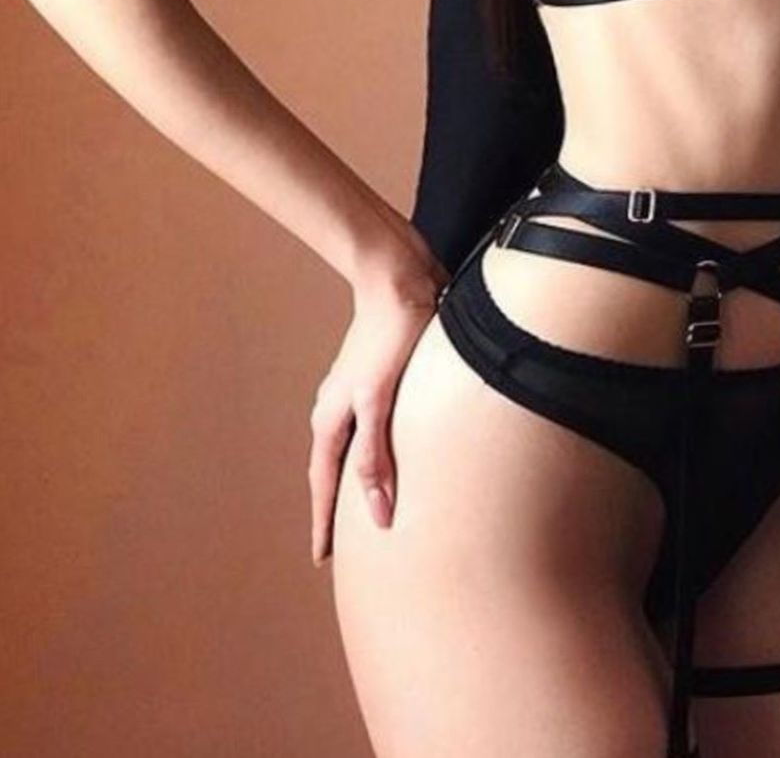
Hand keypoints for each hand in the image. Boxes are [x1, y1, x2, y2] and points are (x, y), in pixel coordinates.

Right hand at [308, 210, 449, 564]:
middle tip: (341, 544)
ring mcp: (358, 393)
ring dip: (355, 477)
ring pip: (353, 447)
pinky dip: (376, 451)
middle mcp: (339, 408)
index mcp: (331, 418)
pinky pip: (373, 428)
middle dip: (335, 506)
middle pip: (334, 468)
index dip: (324, 522)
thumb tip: (376, 513)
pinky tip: (393, 452)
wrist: (400, 279)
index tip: (321, 558)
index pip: (325, 484)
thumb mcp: (381, 400)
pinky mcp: (381, 379)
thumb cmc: (394, 334)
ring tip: (367, 506)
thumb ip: (377, 456)